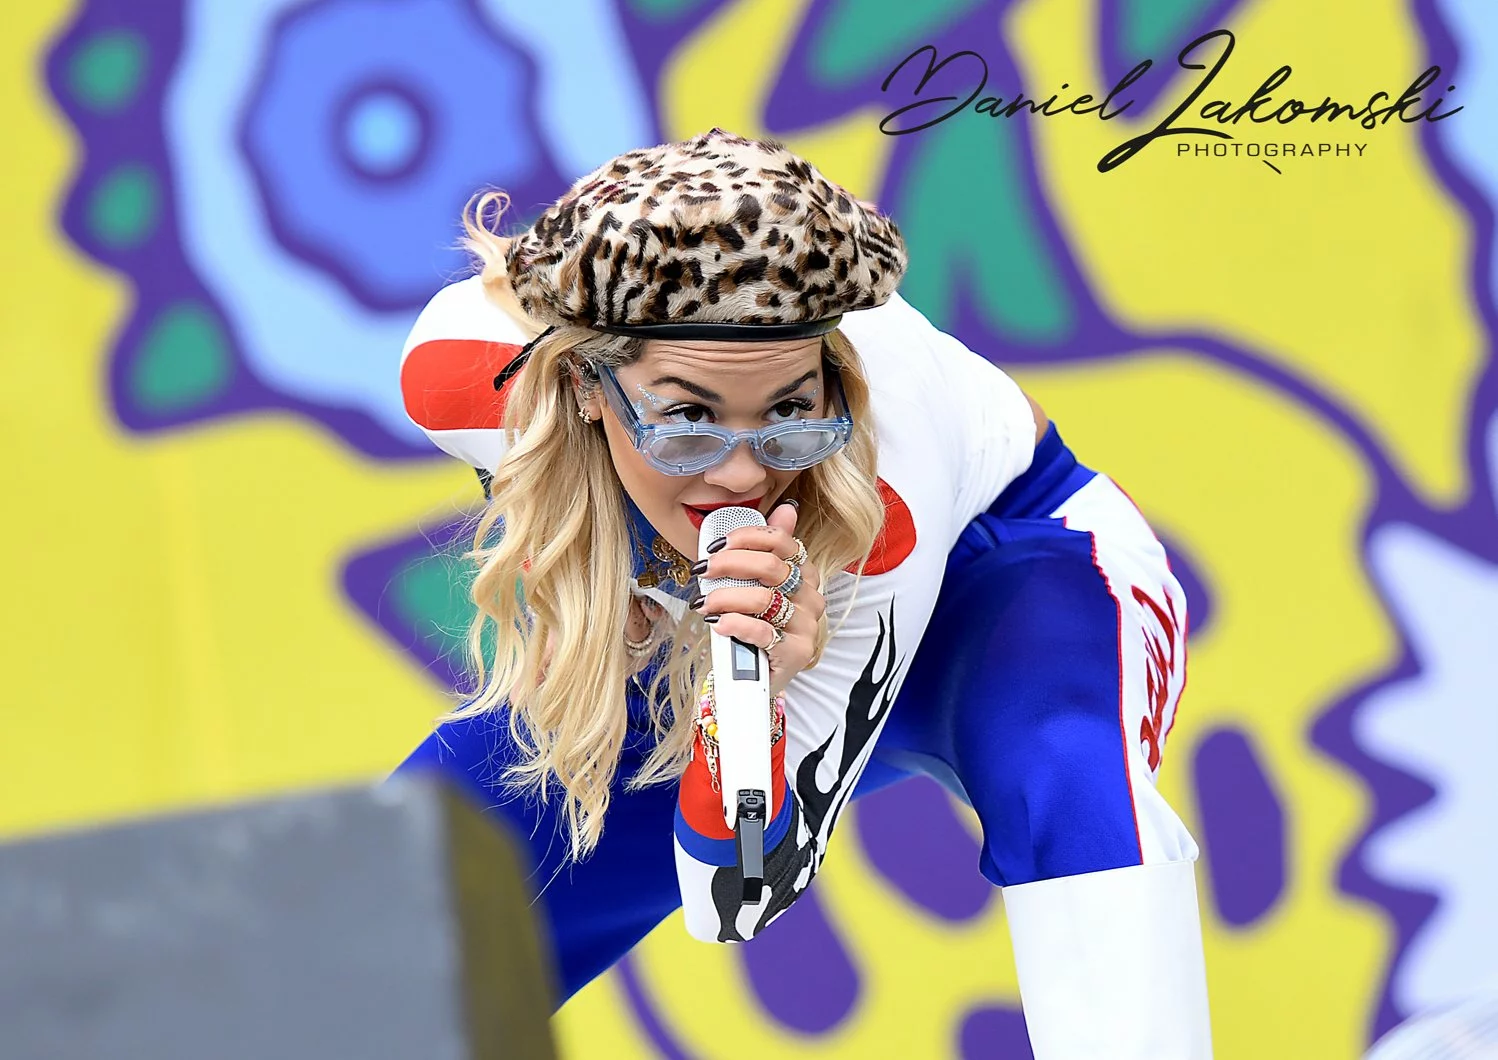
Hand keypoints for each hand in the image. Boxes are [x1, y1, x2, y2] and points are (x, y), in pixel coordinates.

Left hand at [692, 501, 824, 696]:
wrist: (755, 676)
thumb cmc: (757, 626)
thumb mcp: (760, 586)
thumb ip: (769, 549)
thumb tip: (787, 508)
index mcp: (805, 574)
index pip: (782, 542)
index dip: (747, 538)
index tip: (717, 545)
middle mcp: (811, 597)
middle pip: (770, 567)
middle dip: (729, 564)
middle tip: (703, 570)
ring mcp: (807, 626)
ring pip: (763, 599)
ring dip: (725, 598)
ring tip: (704, 603)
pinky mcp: (796, 653)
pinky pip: (764, 632)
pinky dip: (736, 625)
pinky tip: (719, 624)